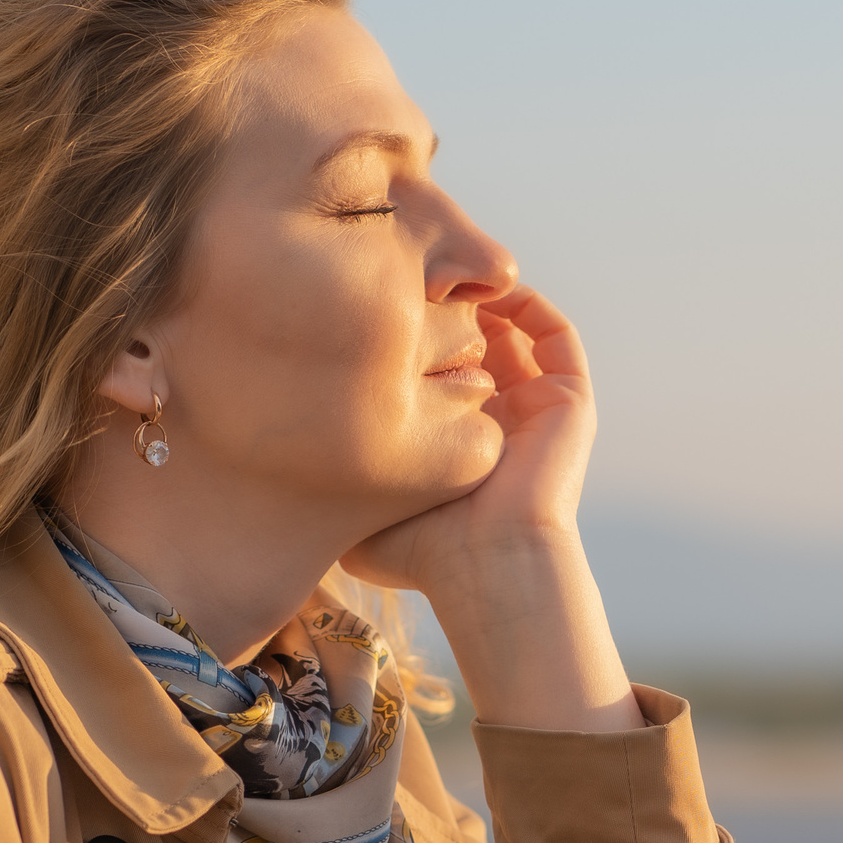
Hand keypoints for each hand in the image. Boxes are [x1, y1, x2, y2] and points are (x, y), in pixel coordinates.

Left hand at [344, 288, 639, 733]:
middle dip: (444, 307)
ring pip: (515, 334)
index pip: (438, 372)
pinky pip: (555, 338)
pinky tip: (485, 290)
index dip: (409, 335)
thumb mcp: (360, 513)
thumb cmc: (423, 551)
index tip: (371, 309)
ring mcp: (537, 412)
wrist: (490, 566)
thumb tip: (273, 467)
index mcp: (458, 443)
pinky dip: (526, 306)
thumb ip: (332, 482)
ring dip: (484, 299)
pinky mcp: (569, 404)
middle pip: (475, 344)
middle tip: (406, 275)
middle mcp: (500, 423)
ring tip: (445, 275)